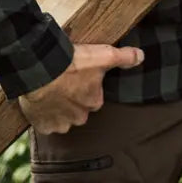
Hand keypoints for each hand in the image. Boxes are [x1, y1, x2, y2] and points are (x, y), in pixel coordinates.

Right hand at [17, 43, 143, 133]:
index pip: (94, 97)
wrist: (40, 71)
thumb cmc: (71, 63)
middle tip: (64, 83)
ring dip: (58, 108)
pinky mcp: (43, 126)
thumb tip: (141, 56)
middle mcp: (79, 117)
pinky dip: (43, 115)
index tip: (78, 76)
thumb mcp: (102, 56)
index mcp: (94, 102)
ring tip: (51, 90)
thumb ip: (123, 57)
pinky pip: (45, 124)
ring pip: (62, 118)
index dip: (86, 86)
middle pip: (78, 109)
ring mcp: (60, 123)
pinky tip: (41, 101)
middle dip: (72, 100)